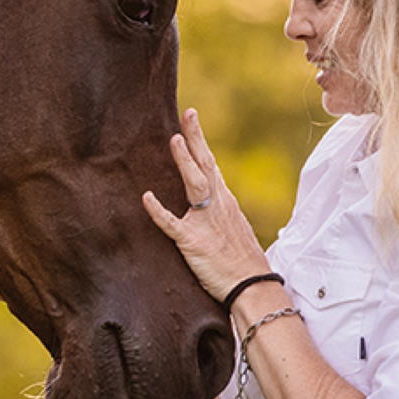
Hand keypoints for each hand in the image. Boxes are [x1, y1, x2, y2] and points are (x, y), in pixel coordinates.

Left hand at [141, 108, 269, 300]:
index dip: (199, 140)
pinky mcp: (194, 242)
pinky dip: (159, 211)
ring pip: (195, 185)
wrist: (252, 285)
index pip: (210, 164)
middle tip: (187, 113)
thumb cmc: (241, 260)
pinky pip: (173, 224)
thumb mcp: (231, 227)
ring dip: (185, 162)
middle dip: (196, 138)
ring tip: (174, 140)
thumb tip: (205, 200)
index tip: (190, 117)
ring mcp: (206, 222)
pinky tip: (146, 197)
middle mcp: (217, 205)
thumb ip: (216, 211)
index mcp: (224, 201)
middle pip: (206, 164)